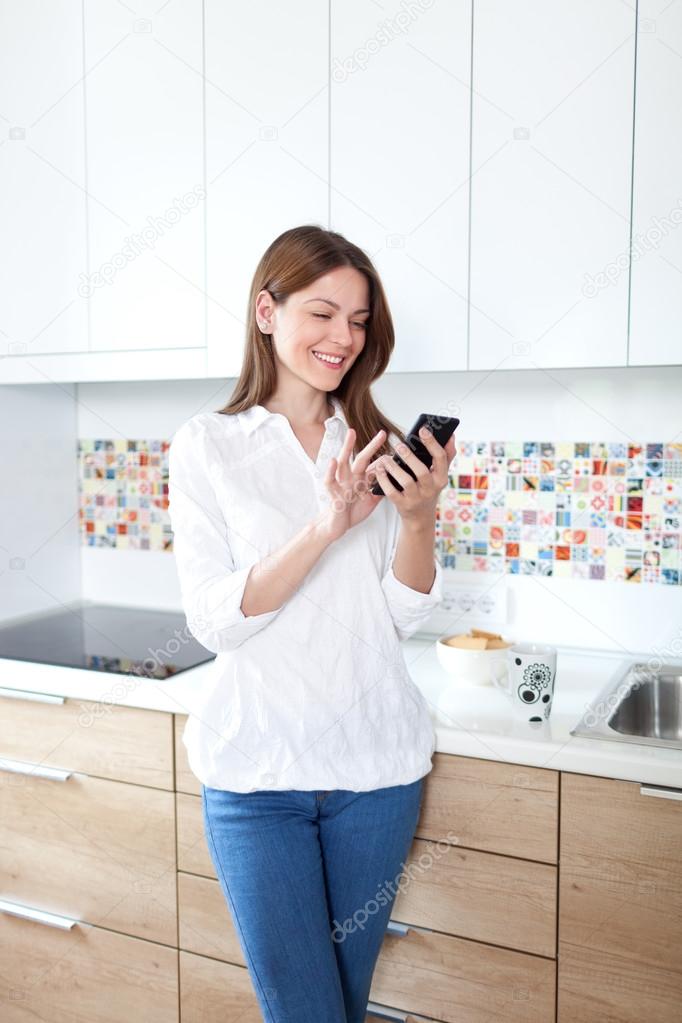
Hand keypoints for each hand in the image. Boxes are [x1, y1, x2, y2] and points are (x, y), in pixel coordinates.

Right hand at [317, 427, 386, 542]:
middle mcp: (351, 478)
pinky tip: (333, 461)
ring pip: (344, 462)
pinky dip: (330, 471)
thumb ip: (380, 490)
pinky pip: (330, 481)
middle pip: (361, 458)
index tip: (399, 452)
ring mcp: (342, 484)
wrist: (338, 526)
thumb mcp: (370, 501)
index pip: (374, 465)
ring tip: (352, 434)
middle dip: (372, 446)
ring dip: (347, 447)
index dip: (385, 458)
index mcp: (361, 479)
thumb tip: (394, 483)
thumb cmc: (351, 511)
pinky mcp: (333, 493)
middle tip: (382, 433)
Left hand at [367, 427, 455, 526]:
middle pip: (422, 471)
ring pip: (406, 482)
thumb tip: (451, 435)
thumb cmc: (429, 489)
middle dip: (410, 457)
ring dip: (394, 468)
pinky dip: (384, 480)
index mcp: (441, 478)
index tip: (422, 430)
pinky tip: (379, 469)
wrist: (420, 518)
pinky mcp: (403, 505)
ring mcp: (416, 498)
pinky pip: (392, 492)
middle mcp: (430, 489)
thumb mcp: (440, 475)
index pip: (440, 458)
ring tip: (385, 458)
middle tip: (400, 445)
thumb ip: (446, 456)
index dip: (432, 443)